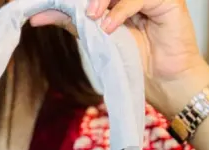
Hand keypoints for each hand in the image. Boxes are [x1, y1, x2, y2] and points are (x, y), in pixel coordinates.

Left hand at [29, 0, 208, 116]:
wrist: (167, 82)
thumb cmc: (138, 65)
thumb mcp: (99, 42)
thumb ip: (75, 24)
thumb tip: (41, 16)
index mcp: (118, 0)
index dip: (69, 0)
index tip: (40, 9)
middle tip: (73, 10)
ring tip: (91, 17)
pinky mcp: (167, 0)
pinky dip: (121, 11)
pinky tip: (109, 28)